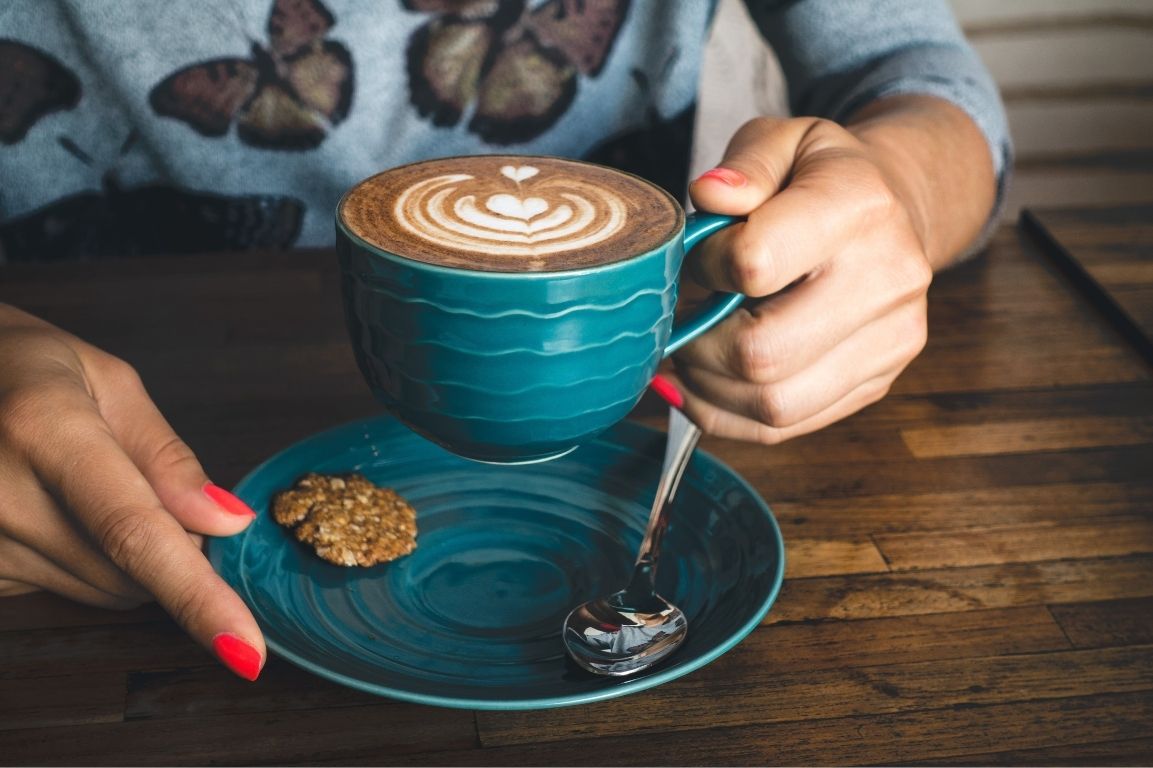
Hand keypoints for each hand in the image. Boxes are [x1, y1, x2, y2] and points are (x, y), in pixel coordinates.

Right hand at [0, 304, 265, 679]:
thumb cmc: (27, 367)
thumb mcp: (108, 382)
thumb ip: (167, 458)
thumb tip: (228, 523)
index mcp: (44, 429)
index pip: (136, 533)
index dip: (197, 597)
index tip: (244, 649)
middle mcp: (0, 495)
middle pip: (130, 572)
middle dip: (174, 546)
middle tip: (152, 486)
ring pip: (104, 590)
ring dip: (128, 555)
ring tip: (88, 484)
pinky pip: (66, 590)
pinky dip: (87, 560)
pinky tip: (56, 508)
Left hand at [673, 98, 993, 442]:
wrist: (892, 212)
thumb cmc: (821, 177)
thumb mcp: (784, 139)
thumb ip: (744, 163)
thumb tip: (710, 196)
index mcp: (860, 206)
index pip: (753, 265)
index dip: (703, 267)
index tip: (698, 257)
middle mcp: (889, 278)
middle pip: (761, 353)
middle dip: (697, 345)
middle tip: (678, 320)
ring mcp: (890, 340)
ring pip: (772, 404)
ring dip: (707, 388)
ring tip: (688, 352)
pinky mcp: (876, 382)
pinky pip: (784, 427)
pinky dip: (727, 415)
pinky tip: (703, 383)